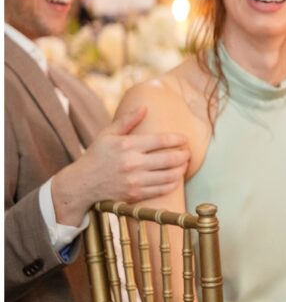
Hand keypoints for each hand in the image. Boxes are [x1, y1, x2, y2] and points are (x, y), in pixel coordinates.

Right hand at [51, 106, 189, 225]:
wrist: (81, 184)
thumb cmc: (96, 156)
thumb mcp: (107, 134)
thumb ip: (127, 121)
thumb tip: (145, 108)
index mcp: (127, 145)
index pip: (161, 140)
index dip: (177, 139)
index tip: (184, 139)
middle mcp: (132, 163)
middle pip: (170, 159)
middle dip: (184, 155)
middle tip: (188, 153)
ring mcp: (135, 180)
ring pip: (170, 176)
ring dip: (182, 169)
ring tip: (184, 165)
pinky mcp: (136, 194)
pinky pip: (163, 190)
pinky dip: (174, 183)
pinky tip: (175, 178)